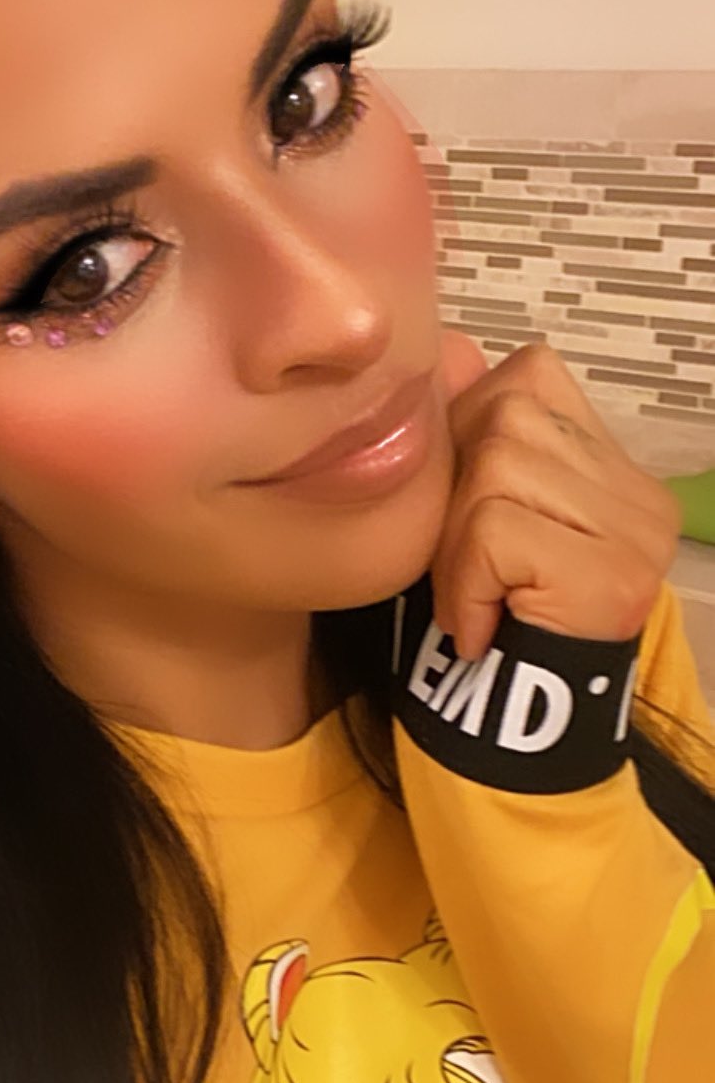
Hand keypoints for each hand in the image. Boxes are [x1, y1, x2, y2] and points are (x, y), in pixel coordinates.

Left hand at [433, 331, 680, 660]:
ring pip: (495, 468)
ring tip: (475, 599)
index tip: (465, 509)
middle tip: (464, 566)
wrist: (522, 728)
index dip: (469, 429)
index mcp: (614, 466)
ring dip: (455, 545)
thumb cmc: (493, 619)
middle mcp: (639, 493)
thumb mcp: (486, 514)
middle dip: (456, 488)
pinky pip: (494, 530)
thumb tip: (443, 355)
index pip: (531, 377)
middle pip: (505, 414)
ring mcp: (635, 533)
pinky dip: (464, 580)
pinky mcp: (610, 574)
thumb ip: (480, 445)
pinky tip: (480, 624)